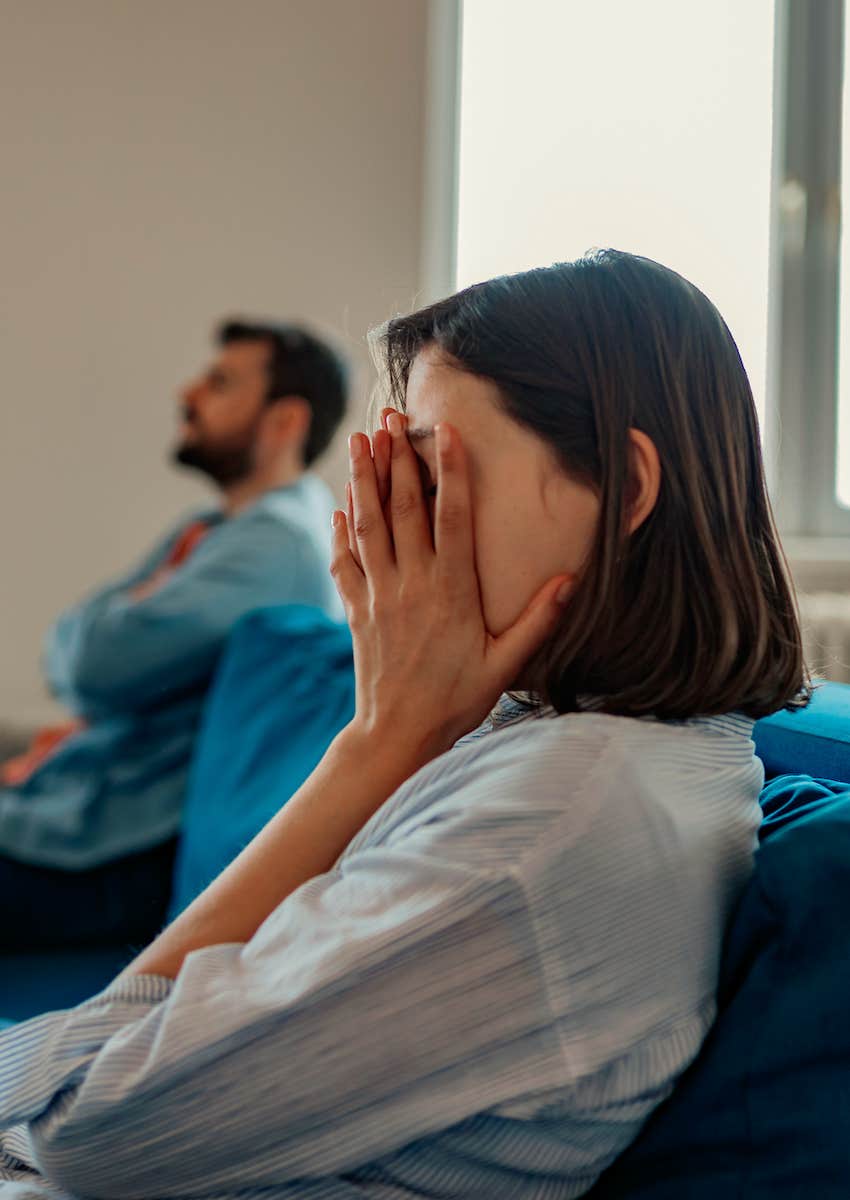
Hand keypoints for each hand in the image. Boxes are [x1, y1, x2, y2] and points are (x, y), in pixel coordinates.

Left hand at [331, 413, 573, 769]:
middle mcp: (412, 584)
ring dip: (363, 479)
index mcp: (452, 591)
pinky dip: (340, 530)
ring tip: (359, 439)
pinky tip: (340, 506)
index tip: (445, 431)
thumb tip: (571, 579)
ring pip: (368, 525)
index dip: (450, 471)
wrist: (397, 736)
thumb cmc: (457, 701)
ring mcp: (379, 595)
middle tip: (390, 417)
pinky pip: (344, 561)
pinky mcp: (357, 611)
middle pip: (402, 508)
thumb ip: (538, 620)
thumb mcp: (505, 665)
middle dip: (396, 458)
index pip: (452, 518)